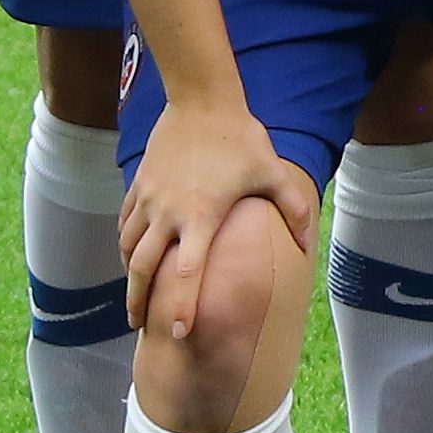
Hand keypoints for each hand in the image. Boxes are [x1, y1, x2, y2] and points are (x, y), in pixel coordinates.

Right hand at [121, 95, 320, 341]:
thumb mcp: (272, 172)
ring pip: (128, 247)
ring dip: (128, 275)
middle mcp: (168, 213)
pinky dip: (124, 243)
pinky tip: (130, 254)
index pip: (186, 272)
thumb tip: (308, 243)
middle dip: (138, 301)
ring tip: (133, 296)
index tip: (178, 333)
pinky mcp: (139, 184)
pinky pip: (125, 222)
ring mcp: (149, 198)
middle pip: (143, 268)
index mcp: (201, 216)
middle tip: (138, 326)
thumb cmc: (240, 139)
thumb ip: (292, 209)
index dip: (181, 305)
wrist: (202, 100)